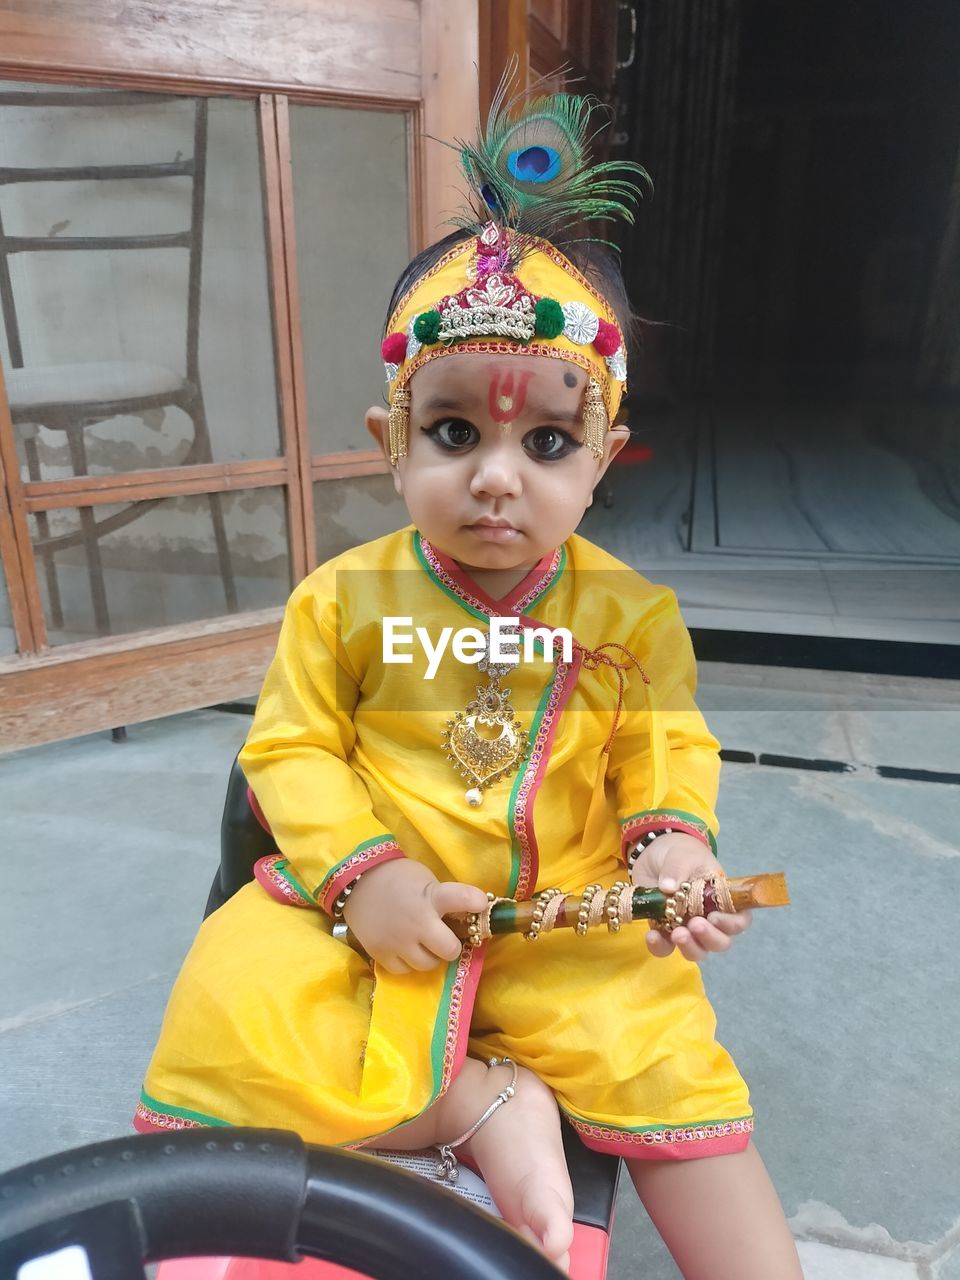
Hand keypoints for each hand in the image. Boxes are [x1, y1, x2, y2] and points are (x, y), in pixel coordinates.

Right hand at [341, 859, 487, 973]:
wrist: (357, 881)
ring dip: (429, 955)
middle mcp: (417, 922)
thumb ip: (443, 899)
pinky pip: (404, 970)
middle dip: (451, 945)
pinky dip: (407, 962)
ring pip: (428, 965)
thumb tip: (464, 918)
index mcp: (431, 896)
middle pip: (449, 950)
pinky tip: (404, 947)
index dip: (476, 902)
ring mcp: (398, 941)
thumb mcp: (425, 880)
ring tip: (421, 942)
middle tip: (444, 937)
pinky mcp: (381, 954)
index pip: (462, 899)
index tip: (482, 904)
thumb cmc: (398, 877)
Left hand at [629, 832, 751, 961]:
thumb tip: (668, 887)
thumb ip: (677, 868)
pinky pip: (666, 948)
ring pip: (697, 950)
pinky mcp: (665, 930)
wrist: (654, 853)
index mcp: (722, 899)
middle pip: (720, 941)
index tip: (714, 916)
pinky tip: (652, 936)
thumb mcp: (682, 855)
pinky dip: (660, 947)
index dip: (731, 925)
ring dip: (689, 947)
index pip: (739, 920)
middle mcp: (709, 918)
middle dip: (710, 938)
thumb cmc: (680, 852)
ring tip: (676, 934)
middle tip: (694, 925)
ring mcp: (687, 927)